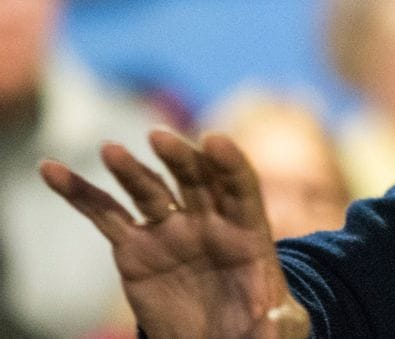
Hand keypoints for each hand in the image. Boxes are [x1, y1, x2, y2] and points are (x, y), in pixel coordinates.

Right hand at [40, 128, 309, 337]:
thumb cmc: (254, 328)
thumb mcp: (277, 326)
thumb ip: (279, 320)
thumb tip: (276, 316)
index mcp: (249, 231)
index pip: (241, 187)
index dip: (229, 163)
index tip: (214, 141)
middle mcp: (208, 220)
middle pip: (195, 178)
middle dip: (179, 157)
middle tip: (160, 138)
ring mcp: (170, 230)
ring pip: (149, 190)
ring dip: (130, 169)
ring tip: (111, 150)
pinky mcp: (135, 247)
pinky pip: (105, 214)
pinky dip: (79, 192)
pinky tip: (53, 169)